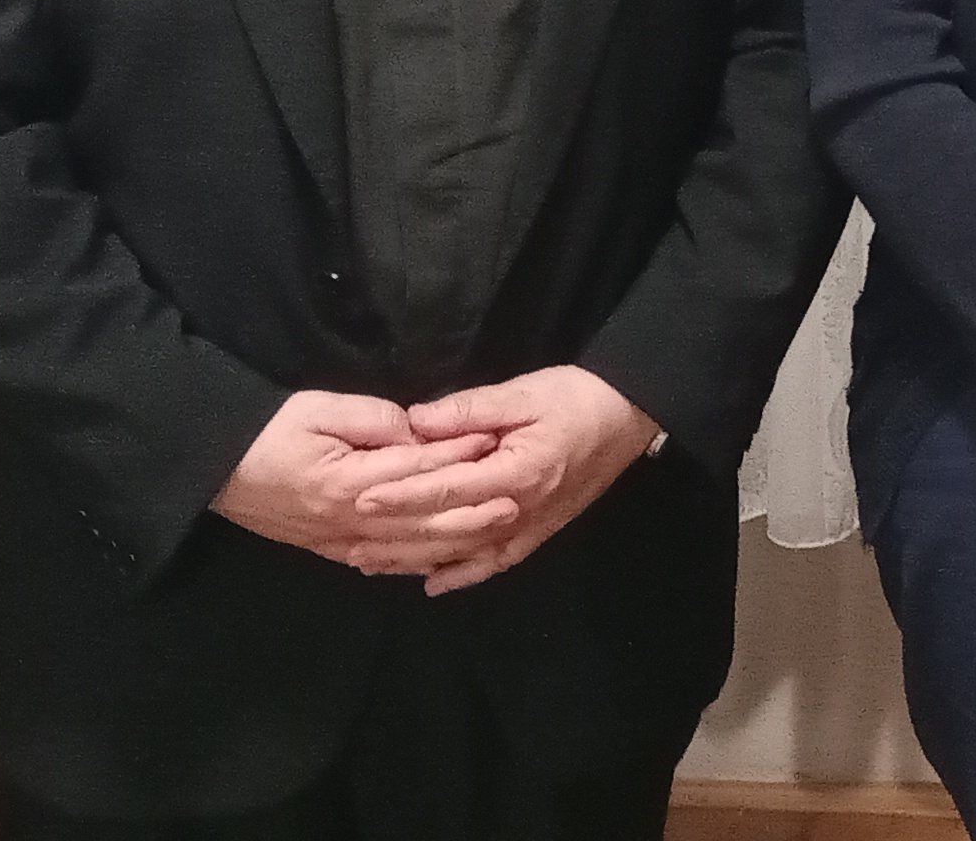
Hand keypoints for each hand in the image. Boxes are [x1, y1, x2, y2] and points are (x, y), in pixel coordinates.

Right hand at [209, 391, 500, 572]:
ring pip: (409, 549)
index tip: (493, 442)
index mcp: (349, 481)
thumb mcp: (318, 408)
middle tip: (514, 500)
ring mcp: (340, 541)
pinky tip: (443, 559)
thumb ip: (372, 420)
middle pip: (423, 520)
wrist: (214, 469)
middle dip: (471, 511)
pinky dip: (417, 562)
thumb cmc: (266, 431)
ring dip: (454, 542)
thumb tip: (416, 430)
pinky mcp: (330, 549)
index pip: (417, 470)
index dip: (457, 456)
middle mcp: (350, 519)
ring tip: (494, 531)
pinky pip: (383, 561)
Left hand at [356, 365, 662, 595]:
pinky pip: (495, 561)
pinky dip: (463, 574)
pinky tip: (433, 583)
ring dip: (416, 560)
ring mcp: (530, 527)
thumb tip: (414, 422)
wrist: (630, 414)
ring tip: (370, 564)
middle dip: (395, 537)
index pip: (446, 489)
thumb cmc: (576, 397)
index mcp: (516, 472)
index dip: (401, 496)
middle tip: (346, 542)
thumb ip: (468, 409)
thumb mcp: (523, 392)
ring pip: (463, 552)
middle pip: (447, 529)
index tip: (359, 500)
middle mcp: (519, 510)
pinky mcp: (539, 532)